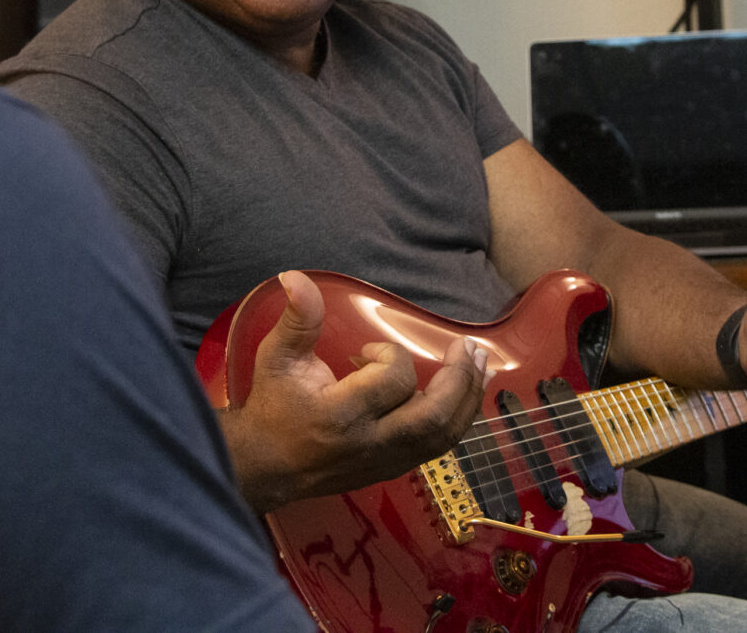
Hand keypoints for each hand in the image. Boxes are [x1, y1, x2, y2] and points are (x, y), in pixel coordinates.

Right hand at [220, 270, 489, 512]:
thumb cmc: (274, 407)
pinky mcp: (392, 469)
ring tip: (480, 365)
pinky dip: (457, 418)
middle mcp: (370, 444)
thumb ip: (297, 320)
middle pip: (434, 419)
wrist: (267, 467)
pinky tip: (465, 393)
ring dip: (467, 398)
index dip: (391, 355)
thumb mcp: (277, 359)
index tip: (371, 349)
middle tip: (469, 348)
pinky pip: (438, 447)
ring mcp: (385, 462)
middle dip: (459, 380)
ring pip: (443, 437)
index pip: (392, 382)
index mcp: (341, 415)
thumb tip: (296, 277)